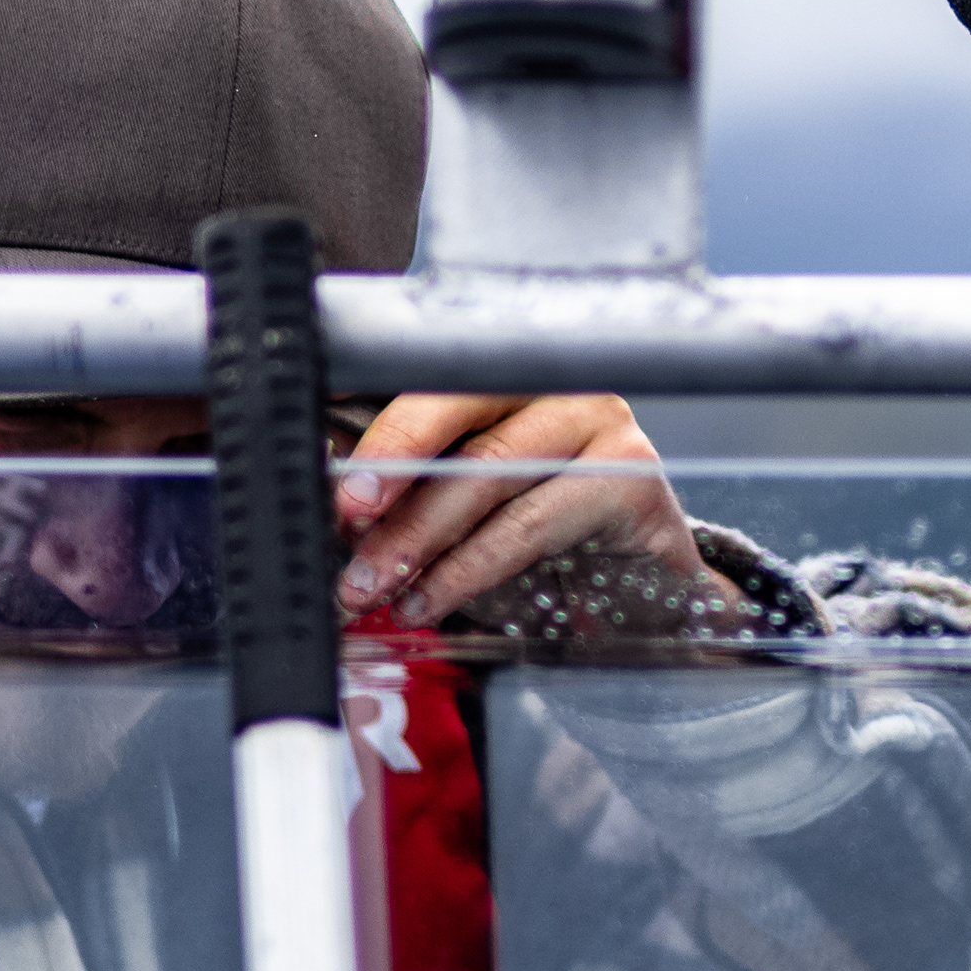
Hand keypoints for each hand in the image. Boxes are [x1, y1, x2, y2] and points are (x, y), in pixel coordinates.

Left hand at [335, 394, 750, 638]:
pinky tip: (429, 599)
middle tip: (343, 516)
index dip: (376, 412)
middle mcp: (557, 381)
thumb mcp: (470, 504)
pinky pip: (529, 523)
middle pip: (460, 401)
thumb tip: (329, 511)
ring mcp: (602, 423)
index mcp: (509, 371)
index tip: (325, 459)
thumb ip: (411, 491)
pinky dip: (468, 568)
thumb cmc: (544, 533)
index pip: (433, 372)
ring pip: (490, 469)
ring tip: (370, 583)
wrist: (645, 586)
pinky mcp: (632, 478)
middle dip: (391, 463)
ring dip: (417, 534)